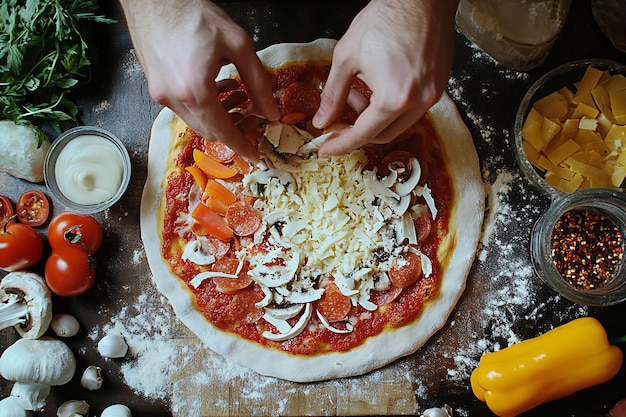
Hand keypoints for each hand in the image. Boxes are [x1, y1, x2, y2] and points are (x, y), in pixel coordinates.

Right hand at [119, 0, 279, 159]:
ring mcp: (160, 94)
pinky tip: (217, 87)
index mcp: (195, 91)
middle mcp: (174, 99)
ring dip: (219, 117)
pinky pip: (184, 108)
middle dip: (233, 131)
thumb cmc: (194, 14)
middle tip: (252, 122)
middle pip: (208, 131)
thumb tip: (271, 111)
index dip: (242, 146)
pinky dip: (204, 106)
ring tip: (238, 97)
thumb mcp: (238, 44)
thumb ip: (257, 82)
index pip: (223, 131)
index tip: (256, 156)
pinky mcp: (155, 87)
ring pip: (196, 121)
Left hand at [313, 0, 457, 155]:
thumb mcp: (347, 57)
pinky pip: (413, 109)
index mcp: (394, 98)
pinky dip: (393, 106)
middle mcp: (418, 102)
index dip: (341, 144)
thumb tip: (323, 120)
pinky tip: (380, 84)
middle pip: (384, 135)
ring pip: (399, 124)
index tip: (326, 149)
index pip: (363, 134)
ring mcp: (432, 95)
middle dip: (359, 127)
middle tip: (344, 109)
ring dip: (376, 116)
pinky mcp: (439, 86)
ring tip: (362, 89)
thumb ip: (333, 94)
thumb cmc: (386, 19)